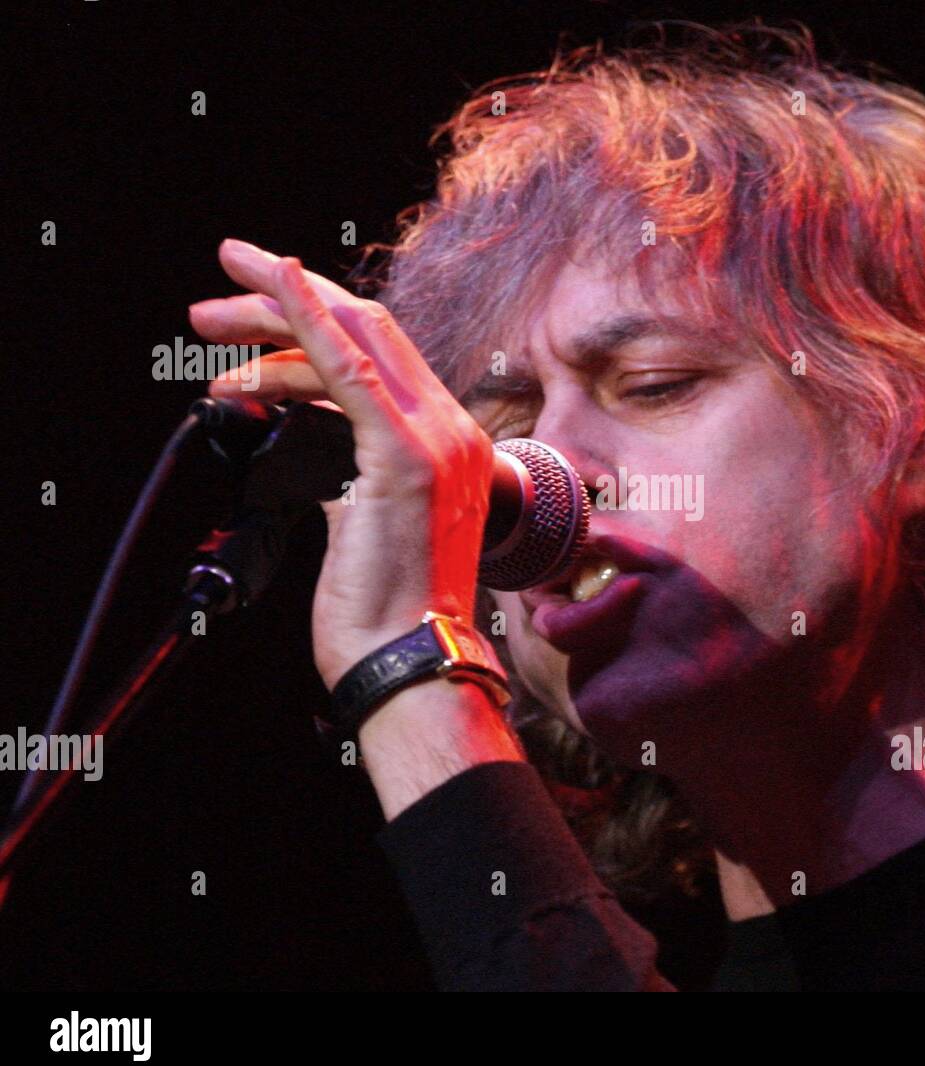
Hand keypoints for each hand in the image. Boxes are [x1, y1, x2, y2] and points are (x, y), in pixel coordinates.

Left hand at [190, 238, 494, 689]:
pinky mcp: (403, 455)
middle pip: (366, 331)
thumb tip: (306, 442)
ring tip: (207, 335)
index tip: (260, 304)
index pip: (383, 357)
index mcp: (449, 444)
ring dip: (269, 325)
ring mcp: (434, 440)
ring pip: (348, 341)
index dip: (317, 318)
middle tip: (214, 306)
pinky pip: (348, 367)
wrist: (409, 661)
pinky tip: (273, 280)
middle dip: (283, 302)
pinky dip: (307, 317)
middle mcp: (451, 431)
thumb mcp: (366, 522)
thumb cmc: (385, 611)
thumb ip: (349, 469)